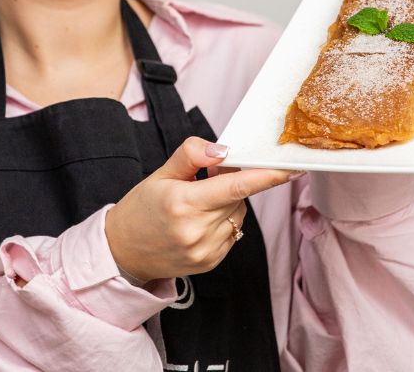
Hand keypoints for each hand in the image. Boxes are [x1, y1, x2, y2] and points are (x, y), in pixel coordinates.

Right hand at [104, 137, 298, 282]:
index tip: (290, 169)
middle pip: (238, 198)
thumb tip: (222, 149)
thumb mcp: (161, 174)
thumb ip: (192, 156)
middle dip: (232, 183)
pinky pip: (233, 234)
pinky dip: (224, 222)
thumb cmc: (140, 209)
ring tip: (199, 203)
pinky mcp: (210, 263)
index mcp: (183, 204)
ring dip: (229, 204)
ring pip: (238, 216)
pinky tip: (200, 222)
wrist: (122, 251)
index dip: (266, 177)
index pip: (235, 187)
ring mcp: (204, 251)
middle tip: (209, 177)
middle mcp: (196, 231)